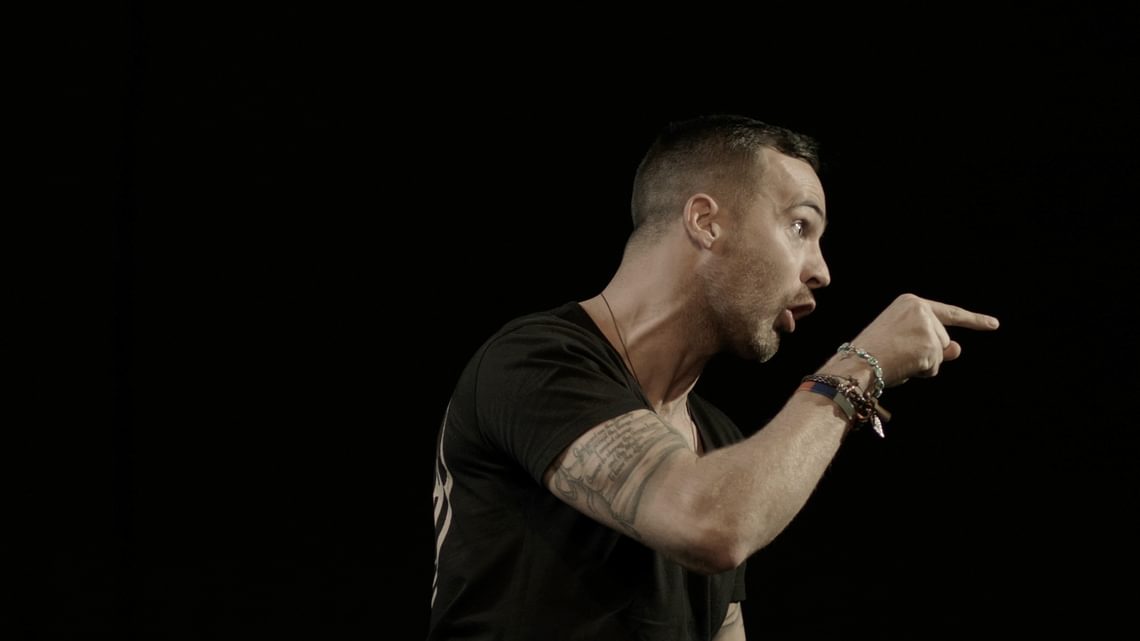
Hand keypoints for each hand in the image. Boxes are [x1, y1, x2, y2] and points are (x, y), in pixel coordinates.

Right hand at [843, 294, 998, 386]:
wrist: (857, 362)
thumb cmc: (873, 352)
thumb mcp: (904, 342)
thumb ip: (933, 342)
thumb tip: (957, 348)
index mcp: (911, 302)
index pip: (950, 313)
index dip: (974, 321)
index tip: (994, 325)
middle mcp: (921, 309)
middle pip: (942, 339)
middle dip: (928, 353)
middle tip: (898, 355)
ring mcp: (927, 327)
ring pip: (940, 354)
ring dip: (923, 363)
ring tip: (897, 359)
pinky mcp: (929, 344)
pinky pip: (935, 366)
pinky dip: (921, 371)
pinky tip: (903, 366)